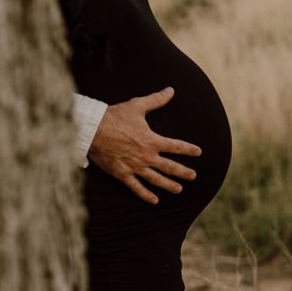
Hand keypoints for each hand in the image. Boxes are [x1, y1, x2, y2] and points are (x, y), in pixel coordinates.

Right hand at [88, 87, 200, 203]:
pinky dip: (146, 195)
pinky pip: (136, 187)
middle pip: (169, 166)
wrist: (93, 130)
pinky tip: (154, 200)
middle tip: (193, 176)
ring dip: (169, 185)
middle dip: (183, 172)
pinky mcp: (122, 174)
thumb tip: (171, 90)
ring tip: (179, 189)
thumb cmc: (114, 116)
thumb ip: (156, 100)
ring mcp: (135, 167)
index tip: (198, 152)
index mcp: (152, 140)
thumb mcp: (137, 106)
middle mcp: (146, 156)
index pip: (176, 146)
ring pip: (156, 179)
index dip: (188, 149)